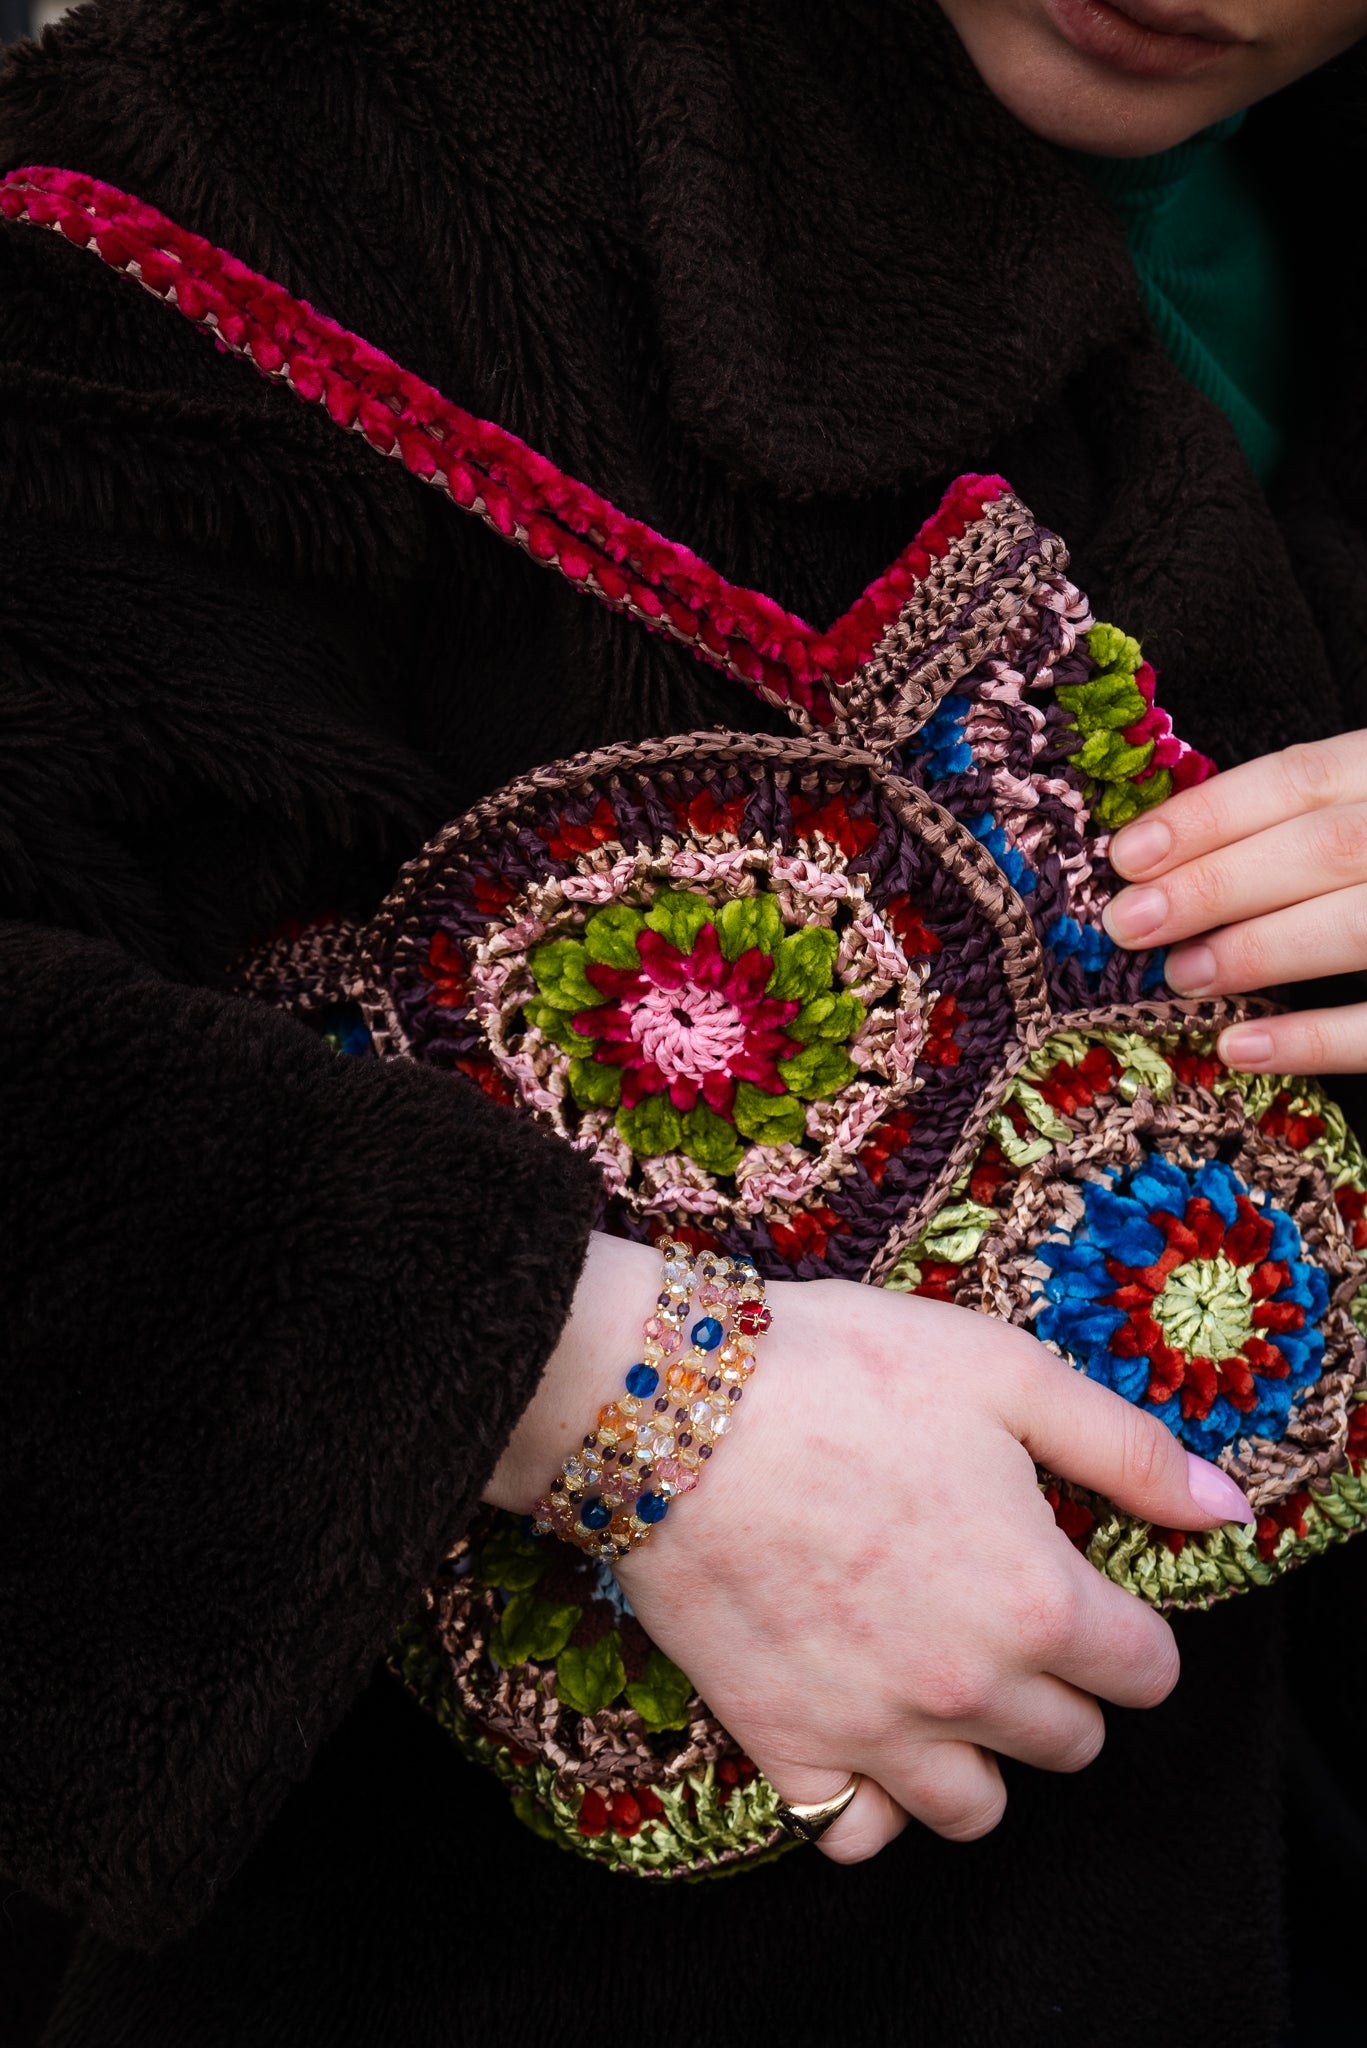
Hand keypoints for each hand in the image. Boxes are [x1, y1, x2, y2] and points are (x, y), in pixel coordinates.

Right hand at [499, 1238, 1253, 1862]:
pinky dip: (870, 1806)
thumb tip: (1221, 1510)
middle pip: (1070, 1746)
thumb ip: (1127, 1452)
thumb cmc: (843, 1372)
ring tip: (938, 1681)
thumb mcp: (1006, 1374)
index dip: (1125, 1627)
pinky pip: (856, 1836)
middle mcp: (970, 1691)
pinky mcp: (785, 1745)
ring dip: (977, 1757)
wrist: (672, 1407)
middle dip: (1057, 1687)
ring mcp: (876, 1731)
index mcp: (1041, 1602)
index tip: (1076, 1583)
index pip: (1149, 1675)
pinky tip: (862, 1736)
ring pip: (976, 1811)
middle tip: (1000, 1612)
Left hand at [1104, 734, 1366, 1071]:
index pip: (1305, 775)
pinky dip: (1318, 1037)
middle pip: (1329, 846)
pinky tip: (1241, 1046)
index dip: (1211, 814)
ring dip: (1260, 951)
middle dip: (1218, 883)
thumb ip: (1311, 823)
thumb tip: (1172, 860)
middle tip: (1130, 923)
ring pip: (1363, 922)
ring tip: (1178, 976)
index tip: (1126, 855)